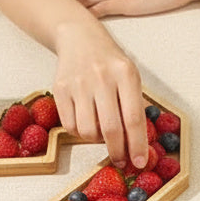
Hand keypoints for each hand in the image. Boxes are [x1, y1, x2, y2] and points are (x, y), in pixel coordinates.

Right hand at [51, 16, 148, 169]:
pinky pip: (70, 126)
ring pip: (88, 132)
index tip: (140, 163)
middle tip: (121, 160)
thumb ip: (136, 105)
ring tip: (103, 135)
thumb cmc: (110, 62)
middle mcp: (101, 77)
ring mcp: (78, 83)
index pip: (134, 118)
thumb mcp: (130, 76)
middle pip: (111, 129)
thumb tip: (139, 143)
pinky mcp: (60, 89)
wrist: (79, 37)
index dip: (137, 145)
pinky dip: (81, 133)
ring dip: (98, 142)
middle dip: (118, 152)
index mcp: (125, 74)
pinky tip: (88, 125)